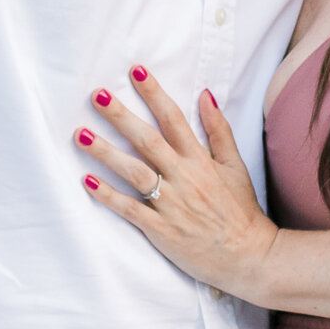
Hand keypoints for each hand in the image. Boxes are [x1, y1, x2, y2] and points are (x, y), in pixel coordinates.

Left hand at [79, 67, 280, 301]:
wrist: (248, 256)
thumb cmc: (241, 211)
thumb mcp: (236, 166)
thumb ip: (219, 130)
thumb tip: (205, 94)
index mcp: (201, 160)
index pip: (174, 119)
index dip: (154, 94)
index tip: (136, 72)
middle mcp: (184, 177)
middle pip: (147, 141)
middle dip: (121, 116)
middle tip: (96, 95)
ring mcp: (171, 204)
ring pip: (133, 172)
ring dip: (105, 152)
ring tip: (80, 134)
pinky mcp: (160, 229)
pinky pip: (129, 209)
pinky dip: (108, 195)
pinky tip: (86, 181)